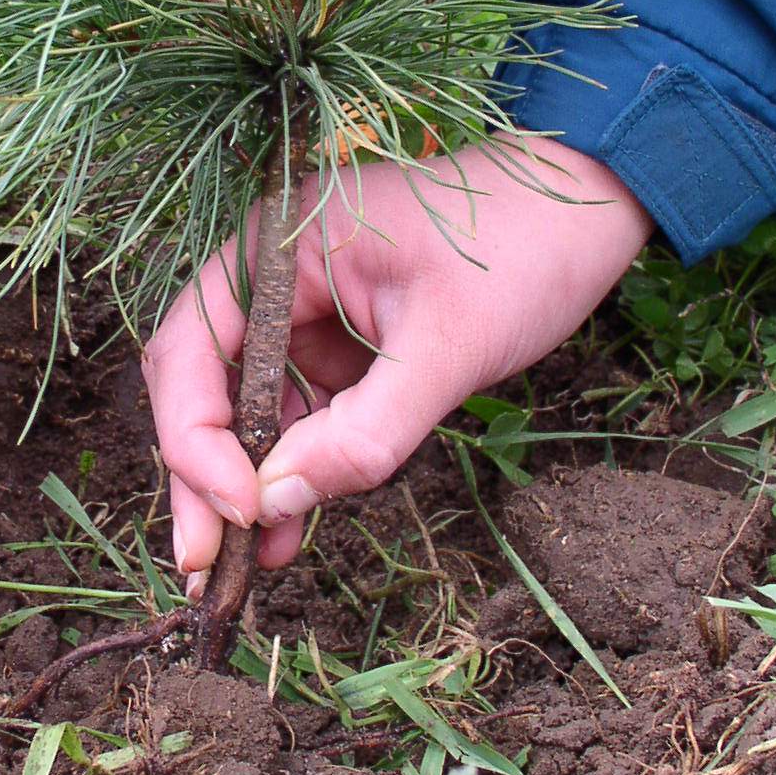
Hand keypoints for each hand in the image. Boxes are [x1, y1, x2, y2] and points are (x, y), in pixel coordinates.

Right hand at [144, 138, 652, 579]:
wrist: (585, 208)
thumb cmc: (520, 252)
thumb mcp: (446, 351)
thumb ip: (362, 433)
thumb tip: (275, 504)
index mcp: (277, 249)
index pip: (190, 349)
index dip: (196, 439)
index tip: (240, 509)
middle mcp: (272, 275)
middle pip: (200, 383)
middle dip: (202, 475)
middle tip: (201, 567)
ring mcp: (302, 309)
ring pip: (242, 406)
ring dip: (246, 480)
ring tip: (257, 558)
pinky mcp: (336, 338)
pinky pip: (294, 408)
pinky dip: (292, 464)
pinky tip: (292, 521)